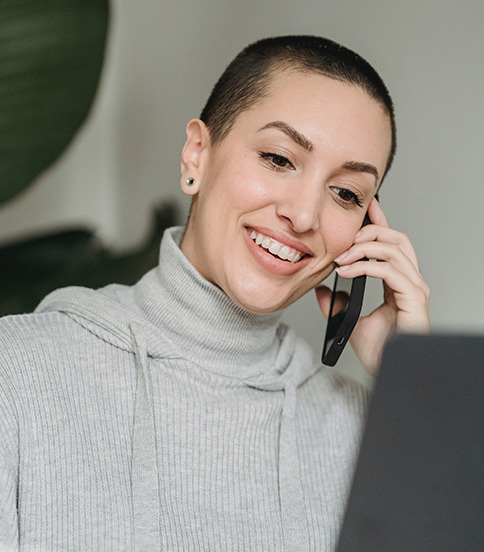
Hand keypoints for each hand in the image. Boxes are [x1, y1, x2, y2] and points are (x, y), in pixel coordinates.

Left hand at [315, 198, 429, 375]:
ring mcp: (414, 288)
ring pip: (393, 249)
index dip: (380, 222)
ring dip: (363, 248)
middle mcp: (410, 281)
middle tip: (345, 237)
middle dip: (370, 231)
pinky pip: (389, 270)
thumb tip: (323, 290)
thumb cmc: (379, 350)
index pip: (391, 243)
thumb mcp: (351, 320)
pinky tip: (346, 271)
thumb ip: (339, 303)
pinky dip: (365, 266)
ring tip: (341, 257)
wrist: (387, 370)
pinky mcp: (413, 298)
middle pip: (397, 238)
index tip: (367, 207)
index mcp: (398, 282)